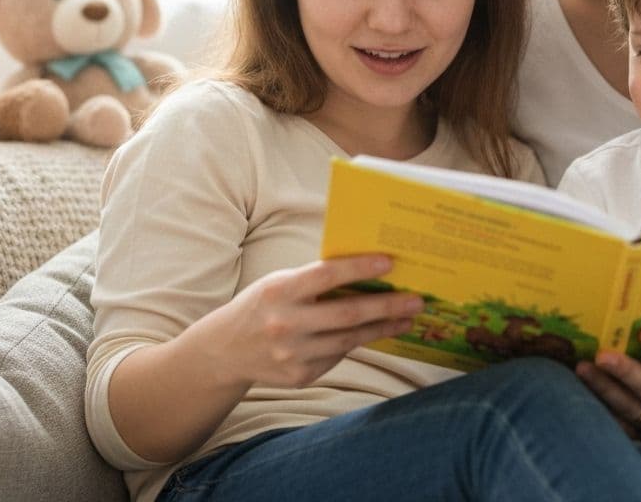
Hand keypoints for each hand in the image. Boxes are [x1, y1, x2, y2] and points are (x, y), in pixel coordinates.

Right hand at [189, 254, 422, 390]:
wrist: (224, 351)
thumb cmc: (262, 306)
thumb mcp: (279, 284)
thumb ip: (315, 280)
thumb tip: (367, 271)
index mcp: (279, 291)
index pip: (326, 275)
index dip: (359, 268)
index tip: (389, 262)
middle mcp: (284, 324)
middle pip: (347, 314)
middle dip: (386, 306)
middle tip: (416, 300)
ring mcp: (291, 354)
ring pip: (349, 340)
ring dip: (382, 328)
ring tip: (407, 318)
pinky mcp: (299, 376)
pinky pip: (337, 357)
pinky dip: (356, 343)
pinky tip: (375, 332)